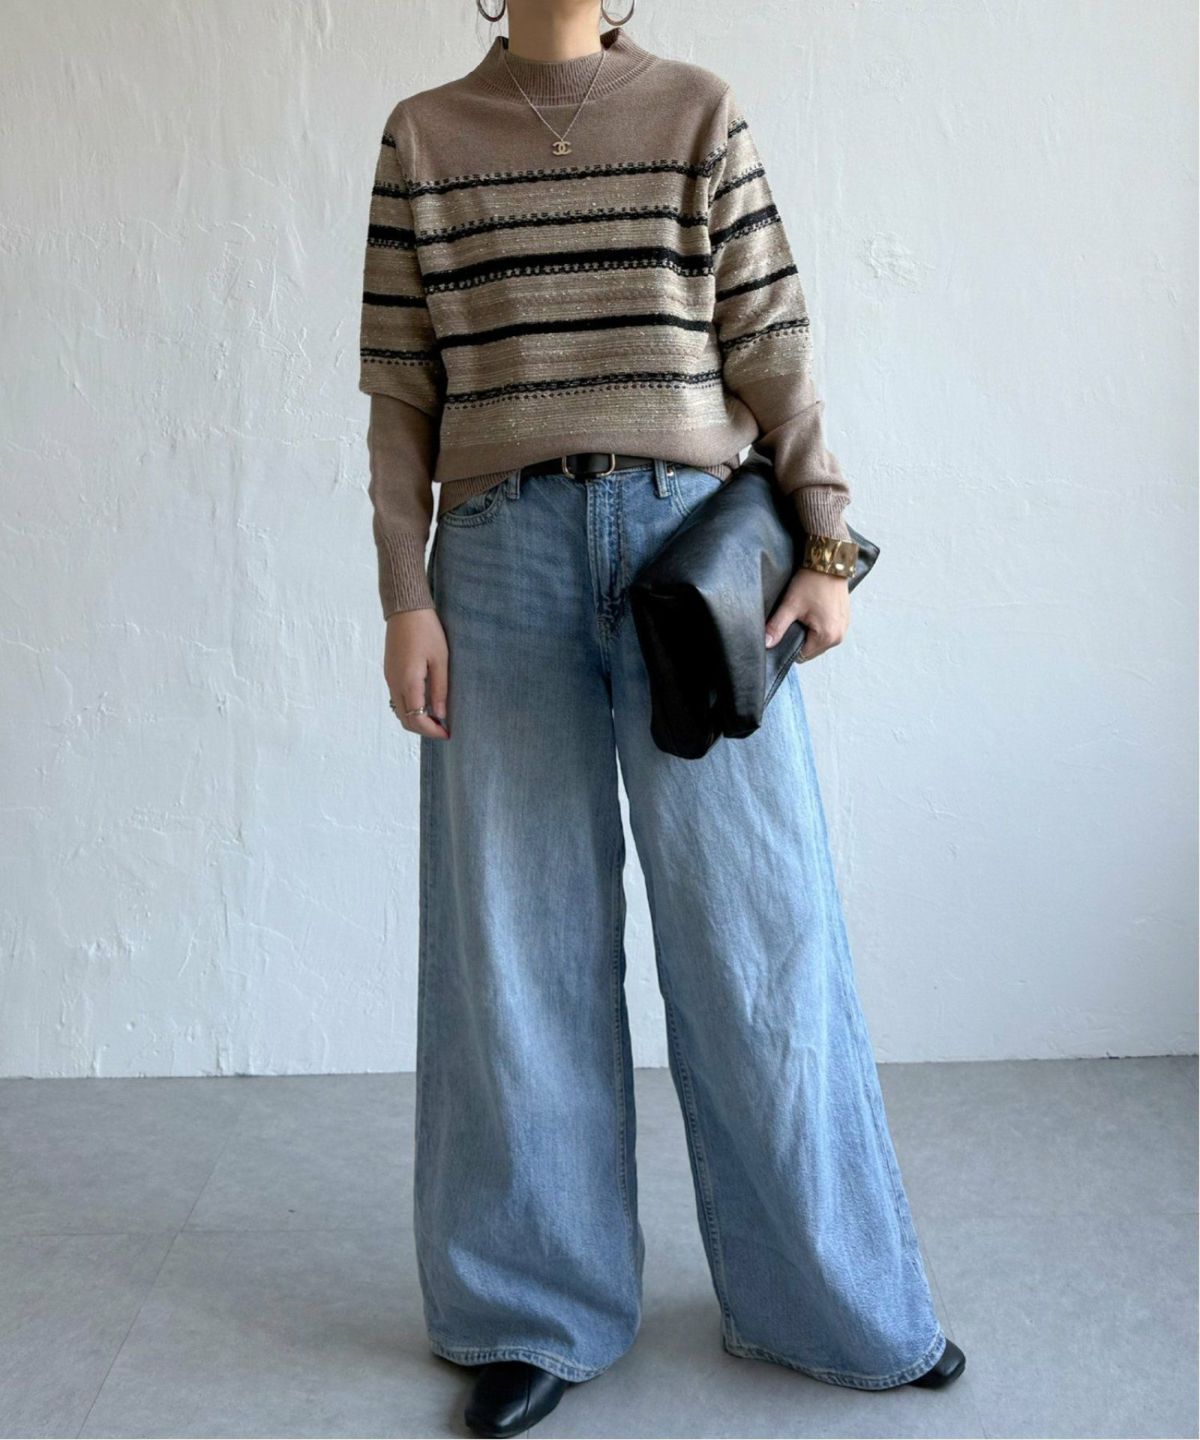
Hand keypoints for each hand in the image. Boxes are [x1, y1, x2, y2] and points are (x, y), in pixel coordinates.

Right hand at [384, 608, 450, 738]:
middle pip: (405, 720)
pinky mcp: (389, 672)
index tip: (447, 734)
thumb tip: (440, 715)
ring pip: (399, 711)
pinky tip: (425, 702)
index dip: (432, 731)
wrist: (405, 609)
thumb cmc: (426, 631)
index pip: (417, 719)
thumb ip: (440, 689)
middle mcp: (394, 683)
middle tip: (443, 729)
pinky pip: (397, 698)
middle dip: (424, 730)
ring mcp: (389, 678)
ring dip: (416, 720)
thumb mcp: (440, 660)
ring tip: (436, 718)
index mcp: (408, 682)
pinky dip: (410, 708)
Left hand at [764, 567, 849, 662]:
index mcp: (827, 636)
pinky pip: (827, 630)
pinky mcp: (844, 619)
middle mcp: (839, 636)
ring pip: (819, 640)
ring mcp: (844, 627)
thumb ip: (776, 627)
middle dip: (799, 638)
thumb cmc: (812, 581)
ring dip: (809, 632)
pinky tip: (812, 611)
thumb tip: (765, 644)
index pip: (801, 656)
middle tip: (792, 620)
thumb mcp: (790, 605)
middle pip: (811, 650)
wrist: (829, 561)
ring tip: (803, 614)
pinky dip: (818, 625)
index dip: (789, 645)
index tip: (783, 631)